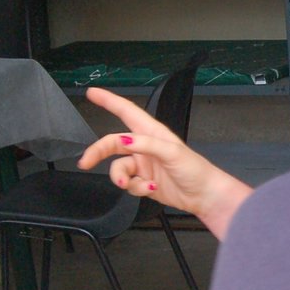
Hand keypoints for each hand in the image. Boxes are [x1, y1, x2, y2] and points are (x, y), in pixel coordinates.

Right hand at [79, 87, 252, 239]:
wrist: (204, 196)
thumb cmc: (195, 169)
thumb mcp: (172, 152)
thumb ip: (147, 144)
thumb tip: (123, 140)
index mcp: (152, 132)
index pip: (127, 112)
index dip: (109, 101)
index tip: (92, 93)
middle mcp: (145, 147)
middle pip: (113, 143)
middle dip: (98, 152)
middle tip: (85, 162)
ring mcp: (144, 165)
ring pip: (118, 167)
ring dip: (120, 177)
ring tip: (129, 183)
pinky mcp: (144, 182)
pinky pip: (129, 184)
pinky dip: (135, 188)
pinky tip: (150, 188)